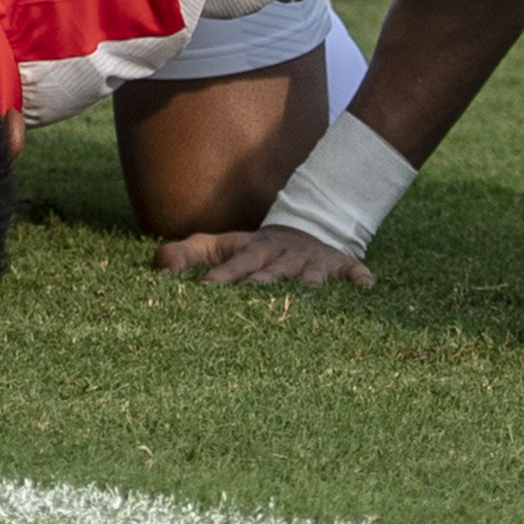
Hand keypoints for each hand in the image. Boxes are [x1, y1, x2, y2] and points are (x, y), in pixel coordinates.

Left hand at [153, 226, 371, 287]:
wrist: (305, 229)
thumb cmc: (253, 250)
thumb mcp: (219, 247)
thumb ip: (186, 255)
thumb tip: (157, 270)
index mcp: (251, 249)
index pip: (232, 263)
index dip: (219, 275)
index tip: (203, 289)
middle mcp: (281, 254)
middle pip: (270, 269)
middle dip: (261, 280)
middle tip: (253, 294)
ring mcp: (311, 260)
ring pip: (309, 273)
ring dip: (308, 281)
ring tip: (308, 289)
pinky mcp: (340, 264)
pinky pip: (351, 270)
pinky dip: (358, 276)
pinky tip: (366, 284)